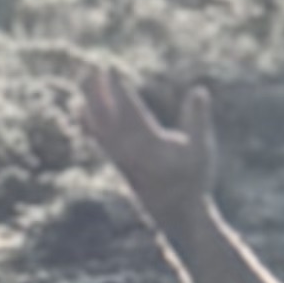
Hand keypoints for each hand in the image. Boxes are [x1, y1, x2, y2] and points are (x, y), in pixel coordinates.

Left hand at [76, 59, 216, 236]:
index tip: (109, 68)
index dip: (118, 88)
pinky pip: (98, 139)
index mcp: (150, 143)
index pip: (129, 109)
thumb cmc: (193, 179)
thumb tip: (199, 90)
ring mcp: (120, 159)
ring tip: (84, 82)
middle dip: (99, 92)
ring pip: (99, 126)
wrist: (177, 214)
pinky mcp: (116, 164)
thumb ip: (198, 118)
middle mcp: (129, 150)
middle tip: (90, 68)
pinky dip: (89, 123)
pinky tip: (82, 111)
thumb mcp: (201, 148)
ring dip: (91, 103)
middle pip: (108, 115)